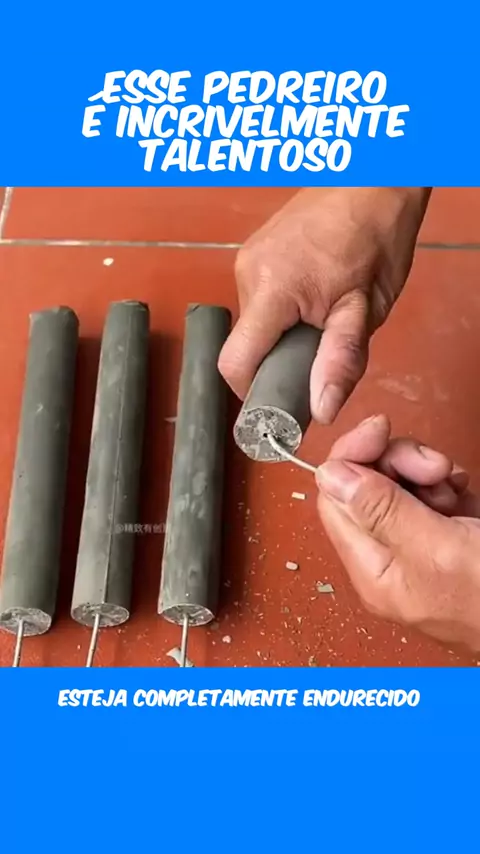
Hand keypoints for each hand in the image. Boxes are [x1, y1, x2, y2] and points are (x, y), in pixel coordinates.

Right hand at [219, 187, 430, 423]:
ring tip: (322, 320)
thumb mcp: (367, 308)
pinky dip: (282, 315)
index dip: (253, 393)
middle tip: (319, 357)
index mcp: (272, 288)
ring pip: (253, 326)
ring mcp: (247, 260)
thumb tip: (322, 410)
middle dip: (277, 363)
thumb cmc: (376, 233)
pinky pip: (259, 303)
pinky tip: (313, 300)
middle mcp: (247, 273)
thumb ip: (341, 360)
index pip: (234, 362)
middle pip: (244, 346)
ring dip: (282, 337)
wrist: (373, 176)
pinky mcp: (254, 254)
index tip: (284, 401)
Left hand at [315, 415, 479, 651]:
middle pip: (364, 486)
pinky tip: (463, 491)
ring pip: (397, 484)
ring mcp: (420, 546)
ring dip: (424, 471)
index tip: (379, 431)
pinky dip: (445, 482)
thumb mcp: (439, 550)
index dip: (352, 458)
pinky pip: (429, 493)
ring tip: (453, 487)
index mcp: (375, 572)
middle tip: (433, 468)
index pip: (334, 500)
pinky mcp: (448, 535)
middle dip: (397, 462)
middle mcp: (390, 560)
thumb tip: (330, 477)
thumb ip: (382, 512)